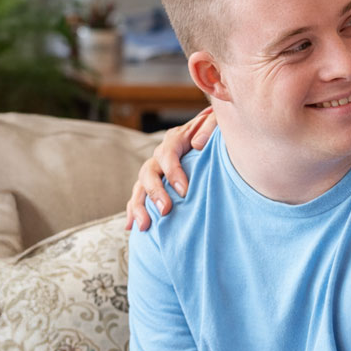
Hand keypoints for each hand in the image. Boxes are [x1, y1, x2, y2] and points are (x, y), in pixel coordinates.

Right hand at [125, 107, 218, 230]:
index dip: (173, 172)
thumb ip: (210, 128)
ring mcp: (156, 169)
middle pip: (149, 171)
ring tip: (144, 226)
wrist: (215, 136)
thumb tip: (197, 145)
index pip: (168, 153)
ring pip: (140, 186)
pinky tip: (131, 226)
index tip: (184, 191)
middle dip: (155, 193)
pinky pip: (139, 195)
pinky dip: (134, 209)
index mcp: (177, 138)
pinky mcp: (155, 182)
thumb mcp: (218, 123)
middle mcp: (162, 153)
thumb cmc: (219, 131)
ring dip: (140, 206)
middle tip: (165, 211)